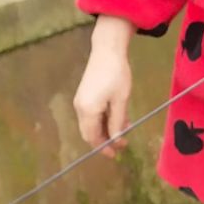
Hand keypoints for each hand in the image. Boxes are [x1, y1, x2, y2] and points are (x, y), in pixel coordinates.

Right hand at [73, 20, 133, 153]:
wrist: (107, 50)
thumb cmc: (116, 74)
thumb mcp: (121, 100)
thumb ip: (117, 122)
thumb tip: (116, 139)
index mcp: (88, 111)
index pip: (92, 137)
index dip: (103, 148)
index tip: (115, 153)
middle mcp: (80, 108)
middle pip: (89, 132)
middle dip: (105, 140)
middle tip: (122, 143)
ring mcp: (80, 102)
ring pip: (91, 124)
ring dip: (106, 129)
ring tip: (124, 128)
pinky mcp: (84, 95)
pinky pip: (91, 114)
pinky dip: (103, 120)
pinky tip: (117, 117)